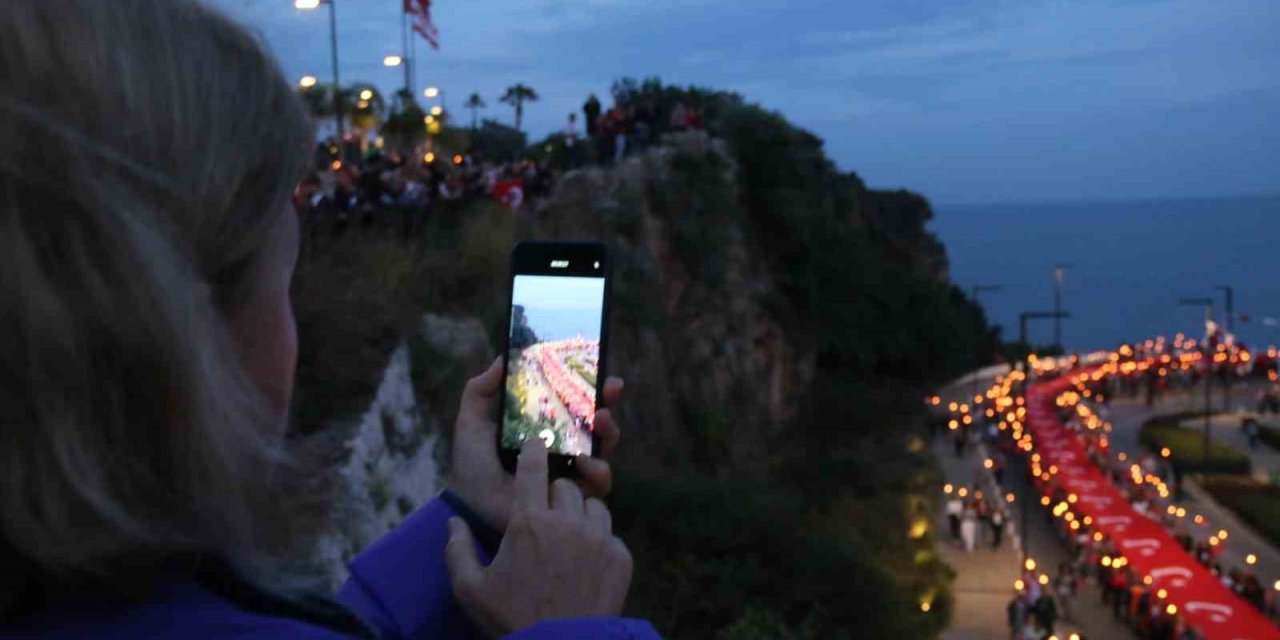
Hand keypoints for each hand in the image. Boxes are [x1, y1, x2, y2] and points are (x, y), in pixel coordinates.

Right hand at [446, 440, 632, 636]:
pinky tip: (586, 565)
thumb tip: (453, 523)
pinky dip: (599, 544)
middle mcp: (566, 522)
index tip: (535, 444)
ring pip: (593, 506)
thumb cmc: (511, 619)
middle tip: (544, 519)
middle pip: (565, 486)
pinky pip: (610, 536)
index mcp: (528, 522)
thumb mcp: (471, 589)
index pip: (533, 468)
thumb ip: (457, 550)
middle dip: (554, 496)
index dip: (533, 451)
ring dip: (580, 516)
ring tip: (568, 540)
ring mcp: (598, 538)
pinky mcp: (620, 557)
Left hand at [447, 357, 622, 529]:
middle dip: (608, 403)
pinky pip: (598, 485)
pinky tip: (586, 461)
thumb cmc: (472, 465)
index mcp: (544, 426)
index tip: (600, 370)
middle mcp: (563, 446)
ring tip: (599, 421)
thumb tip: (501, 359)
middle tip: (608, 391)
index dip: (591, 386)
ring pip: (604, 450)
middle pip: (597, 422)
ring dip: (609, 433)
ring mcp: (572, 472)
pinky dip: (598, 470)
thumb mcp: (472, 422)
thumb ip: (481, 390)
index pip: (574, 402)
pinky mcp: (574, 498)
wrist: (470, 506)